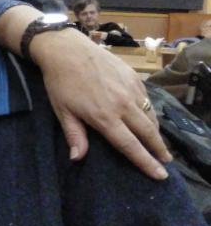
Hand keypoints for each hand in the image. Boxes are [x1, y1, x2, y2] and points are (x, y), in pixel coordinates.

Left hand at [32, 28, 170, 178]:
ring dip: (156, 132)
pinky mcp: (134, 77)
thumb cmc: (60, 83)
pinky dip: (150, 112)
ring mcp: (131, 89)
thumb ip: (74, 135)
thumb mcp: (62, 111)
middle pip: (147, 132)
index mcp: (104, 116)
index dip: (145, 162)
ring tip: (158, 144)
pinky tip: (147, 118)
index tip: (160, 175)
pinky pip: (147, 99)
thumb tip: (77, 159)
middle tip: (166, 163)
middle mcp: (122, 104)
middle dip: (159, 150)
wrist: (67, 49)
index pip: (130, 145)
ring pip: (150, 115)